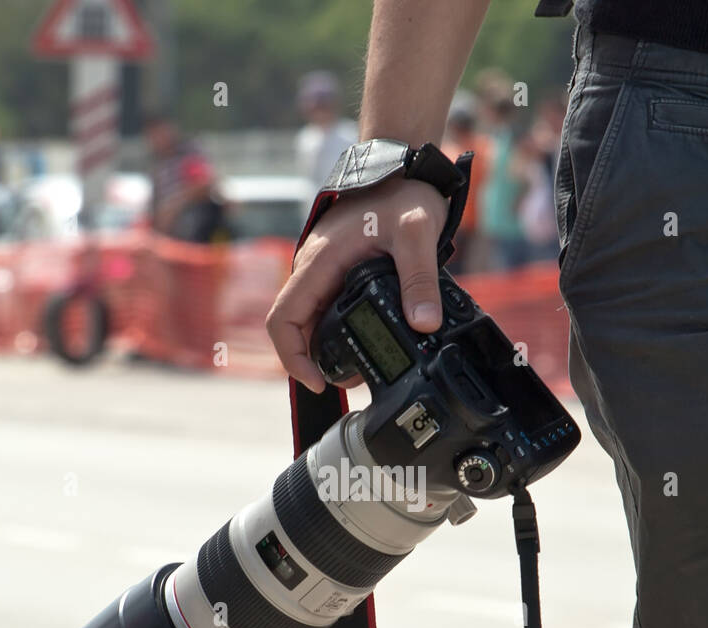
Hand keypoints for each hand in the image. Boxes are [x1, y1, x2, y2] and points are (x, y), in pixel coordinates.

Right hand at [266, 178, 447, 391]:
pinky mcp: (337, 272)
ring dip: (326, 348)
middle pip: (295, 327)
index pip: (282, 321)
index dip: (292, 357)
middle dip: (314, 361)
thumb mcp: (416, 234)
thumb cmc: (403, 192)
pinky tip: (367, 341)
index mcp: (318, 263)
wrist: (404, 167)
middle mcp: (313, 269)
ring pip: (311, 320)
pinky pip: (327, 308)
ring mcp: (323, 271)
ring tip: (362, 368)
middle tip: (350, 381)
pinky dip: (339, 330)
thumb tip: (425, 324)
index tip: (318, 381)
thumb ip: (420, 280)